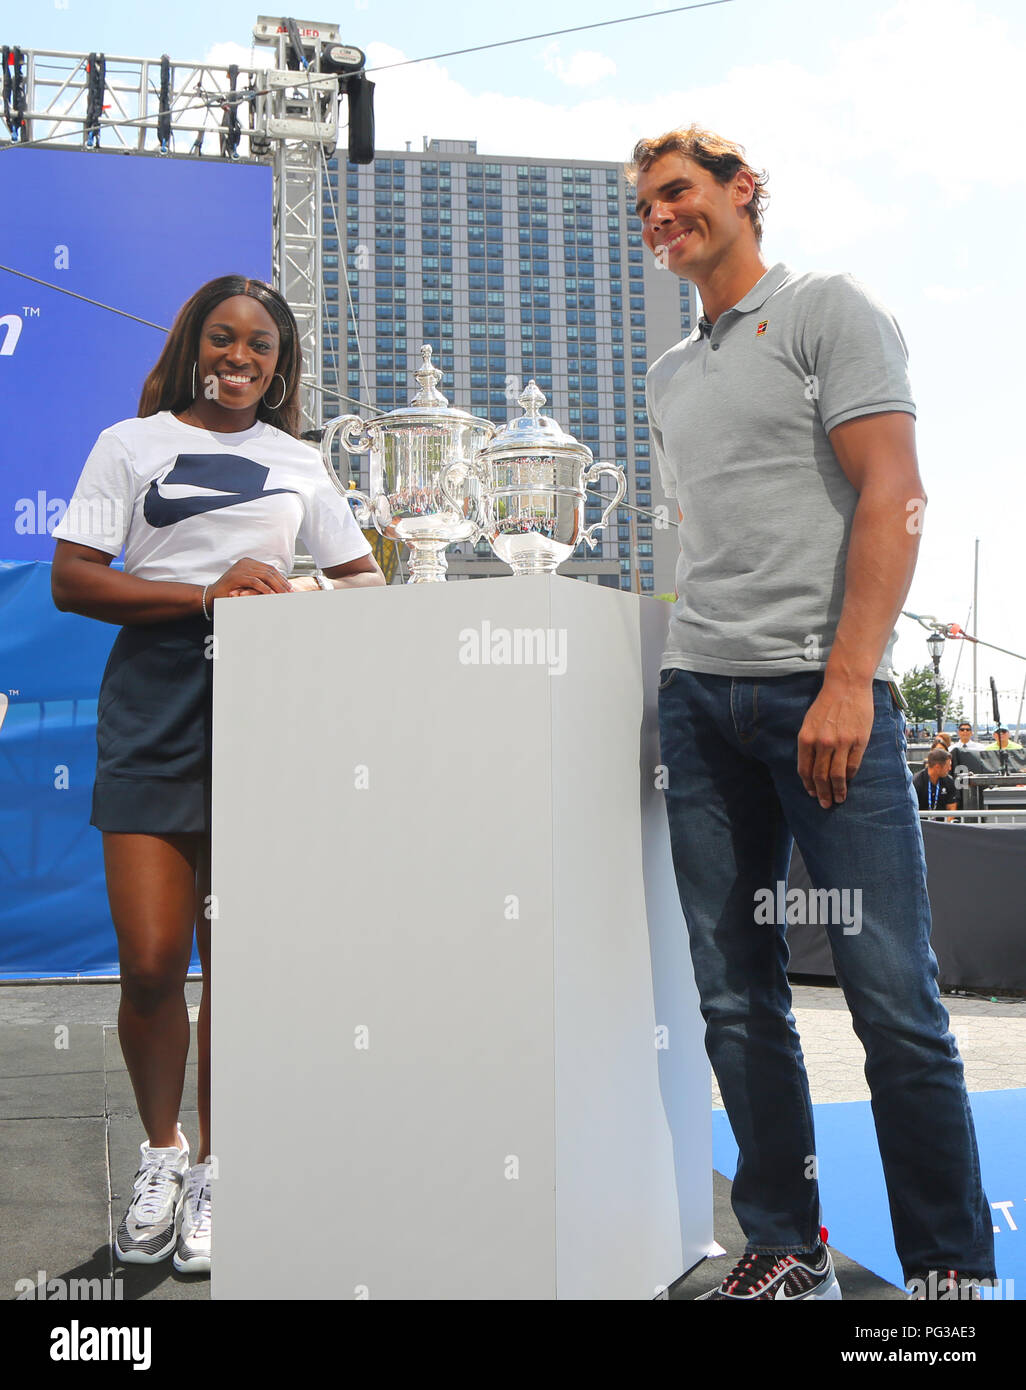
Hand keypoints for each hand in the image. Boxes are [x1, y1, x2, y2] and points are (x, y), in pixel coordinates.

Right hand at [209, 558, 291, 601]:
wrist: (211, 596)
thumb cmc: (229, 592)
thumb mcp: (247, 585)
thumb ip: (259, 582)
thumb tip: (276, 587)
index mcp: (248, 562)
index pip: (270, 568)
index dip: (281, 578)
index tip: (289, 587)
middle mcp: (245, 563)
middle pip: (270, 571)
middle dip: (281, 582)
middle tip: (290, 592)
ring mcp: (241, 568)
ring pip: (265, 576)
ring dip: (276, 586)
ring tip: (284, 594)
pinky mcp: (237, 576)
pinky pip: (256, 582)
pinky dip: (265, 589)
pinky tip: (272, 595)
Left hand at [797, 679, 874, 807]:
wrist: (846, 686)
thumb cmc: (826, 704)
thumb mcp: (809, 723)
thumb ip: (809, 744)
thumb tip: (810, 767)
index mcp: (806, 738)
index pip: (805, 770)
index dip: (808, 785)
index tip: (811, 793)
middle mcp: (822, 743)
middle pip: (820, 777)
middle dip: (822, 794)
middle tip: (824, 804)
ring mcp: (841, 743)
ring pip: (837, 776)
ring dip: (837, 791)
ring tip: (838, 799)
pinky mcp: (859, 741)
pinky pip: (852, 766)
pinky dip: (849, 777)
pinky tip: (847, 782)